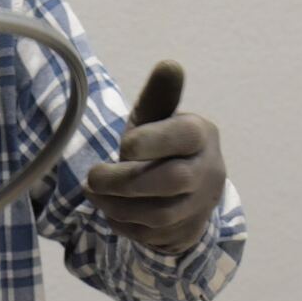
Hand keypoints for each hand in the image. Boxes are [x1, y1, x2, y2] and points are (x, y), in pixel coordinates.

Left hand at [84, 61, 226, 255]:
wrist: (185, 192)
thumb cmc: (162, 145)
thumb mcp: (158, 117)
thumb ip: (160, 95)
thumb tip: (169, 65)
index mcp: (202, 135)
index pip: (185, 136)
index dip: (153, 140)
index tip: (124, 145)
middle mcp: (209, 172)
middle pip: (173, 180)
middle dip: (126, 181)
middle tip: (93, 177)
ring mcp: (199, 207)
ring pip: (160, 214)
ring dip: (118, 205)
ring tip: (93, 192)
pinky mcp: (185, 234)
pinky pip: (150, 235)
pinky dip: (123, 224)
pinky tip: (109, 209)